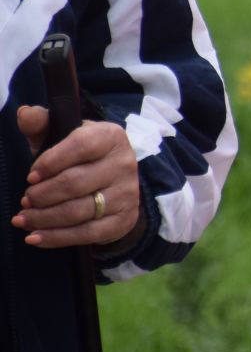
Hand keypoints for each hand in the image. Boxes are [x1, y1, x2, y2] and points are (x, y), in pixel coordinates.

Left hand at [11, 106, 145, 250]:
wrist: (112, 182)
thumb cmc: (78, 157)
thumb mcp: (61, 137)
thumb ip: (41, 124)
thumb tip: (25, 114)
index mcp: (110, 136)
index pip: (80, 147)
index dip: (50, 162)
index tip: (30, 176)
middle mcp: (124, 163)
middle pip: (75, 183)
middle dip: (42, 195)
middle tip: (25, 200)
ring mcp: (127, 194)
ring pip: (78, 211)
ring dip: (43, 218)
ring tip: (23, 218)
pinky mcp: (123, 220)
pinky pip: (87, 233)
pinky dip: (56, 238)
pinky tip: (35, 237)